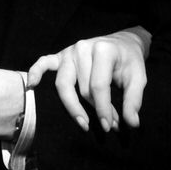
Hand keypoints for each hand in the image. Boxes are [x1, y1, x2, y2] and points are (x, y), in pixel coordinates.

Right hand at [27, 27, 151, 132]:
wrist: (123, 43)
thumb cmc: (129, 62)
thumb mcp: (138, 78)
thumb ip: (134, 100)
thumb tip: (132, 123)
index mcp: (103, 50)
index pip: (99, 86)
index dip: (103, 109)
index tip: (109, 126)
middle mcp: (83, 48)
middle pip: (82, 88)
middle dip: (93, 109)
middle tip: (105, 126)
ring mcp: (69, 51)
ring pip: (63, 84)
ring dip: (72, 105)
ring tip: (82, 121)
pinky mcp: (60, 55)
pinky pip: (44, 63)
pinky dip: (35, 73)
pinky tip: (32, 85)